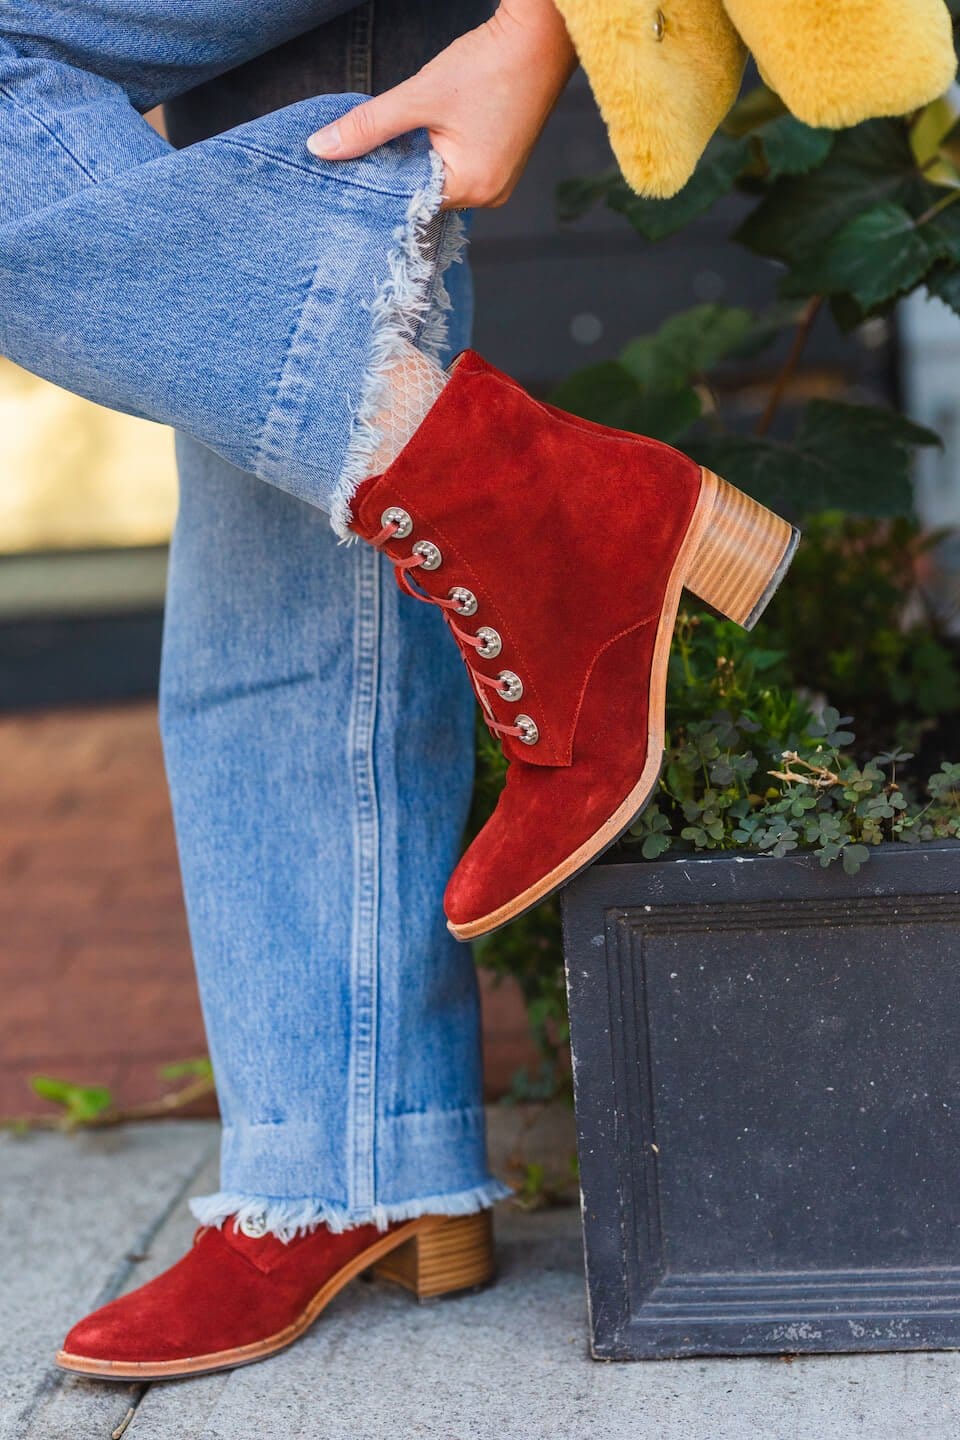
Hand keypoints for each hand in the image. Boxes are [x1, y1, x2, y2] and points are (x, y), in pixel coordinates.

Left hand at [306, 0, 575, 209]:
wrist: (538, 37)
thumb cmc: (487, 65)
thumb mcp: (419, 96)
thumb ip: (369, 126)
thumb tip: (320, 148)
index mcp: (473, 188)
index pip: (410, 200)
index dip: (380, 181)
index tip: (349, 167)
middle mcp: (489, 195)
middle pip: (425, 192)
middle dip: (398, 168)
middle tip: (369, 143)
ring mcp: (499, 181)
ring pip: (440, 178)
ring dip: (417, 157)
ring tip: (404, 130)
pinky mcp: (501, 162)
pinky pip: (458, 167)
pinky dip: (438, 151)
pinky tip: (428, 128)